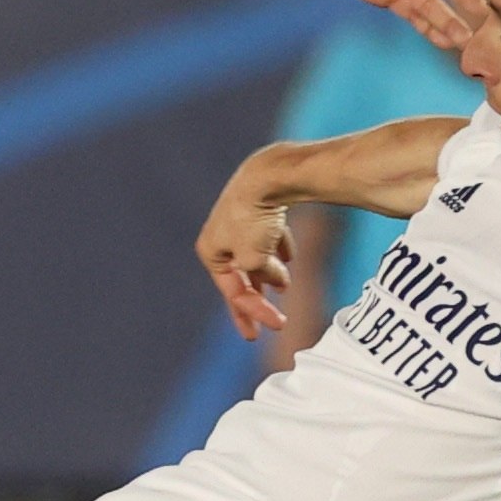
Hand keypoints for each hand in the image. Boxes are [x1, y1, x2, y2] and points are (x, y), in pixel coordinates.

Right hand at [196, 168, 294, 341]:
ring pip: (253, 255)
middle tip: (269, 323)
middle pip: (240, 276)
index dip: (255, 312)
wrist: (269, 175)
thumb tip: (278, 281)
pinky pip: (266, 234)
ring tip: (283, 286)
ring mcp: (237, 220)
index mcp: (211, 251)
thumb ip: (262, 276)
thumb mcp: (254, 259)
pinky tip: (289, 255)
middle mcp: (220, 237)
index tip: (279, 325)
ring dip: (268, 272)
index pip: (234, 291)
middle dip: (256, 298)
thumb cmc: (255, 218)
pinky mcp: (256, 206)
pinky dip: (276, 246)